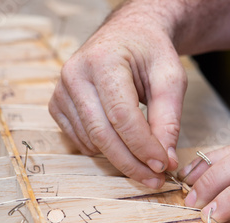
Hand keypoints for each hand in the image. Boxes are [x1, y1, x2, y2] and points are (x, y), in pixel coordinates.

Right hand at [49, 3, 186, 187]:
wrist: (128, 35)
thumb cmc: (151, 53)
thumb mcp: (171, 78)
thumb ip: (169, 119)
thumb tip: (166, 161)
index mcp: (103, 61)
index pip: (121, 115)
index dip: (143, 146)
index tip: (163, 166)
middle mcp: (75, 75)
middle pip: (102, 134)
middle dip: (131, 163)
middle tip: (156, 179)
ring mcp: (61, 91)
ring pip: (91, 142)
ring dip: (121, 160)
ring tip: (147, 163)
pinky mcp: (58, 105)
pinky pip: (81, 141)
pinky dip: (104, 151)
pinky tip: (124, 144)